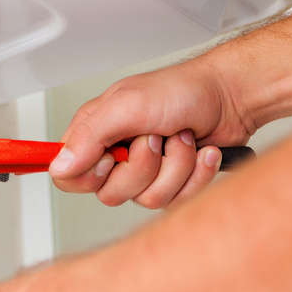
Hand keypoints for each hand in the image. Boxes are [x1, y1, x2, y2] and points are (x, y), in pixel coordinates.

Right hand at [49, 60, 251, 207]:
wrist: (231, 97)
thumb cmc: (182, 90)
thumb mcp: (128, 105)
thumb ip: (89, 136)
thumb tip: (60, 165)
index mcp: (95, 132)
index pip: (67, 176)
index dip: (88, 176)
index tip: (111, 157)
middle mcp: (116, 153)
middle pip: (110, 194)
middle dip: (143, 168)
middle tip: (154, 138)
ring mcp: (144, 171)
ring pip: (146, 200)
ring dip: (175, 167)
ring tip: (181, 139)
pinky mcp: (171, 182)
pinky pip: (175, 201)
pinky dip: (195, 175)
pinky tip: (200, 152)